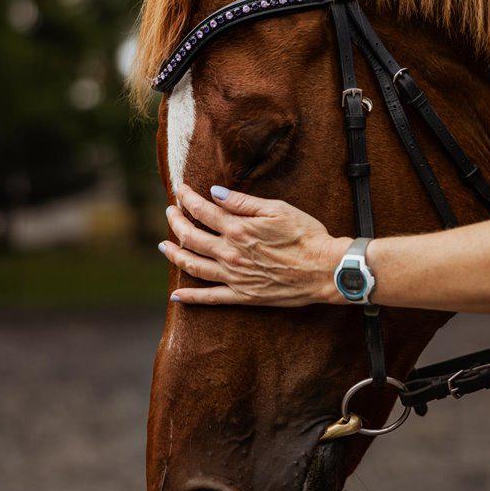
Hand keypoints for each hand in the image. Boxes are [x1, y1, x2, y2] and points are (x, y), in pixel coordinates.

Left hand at [158, 184, 349, 306]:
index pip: (203, 211)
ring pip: (194, 266)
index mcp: (238, 229)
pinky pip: (211, 298)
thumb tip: (215, 193)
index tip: (181, 192)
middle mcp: (231, 254)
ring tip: (165, 247)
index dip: (188, 199)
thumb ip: (242, 202)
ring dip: (175, 255)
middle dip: (176, 222)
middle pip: (191, 237)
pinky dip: (191, 298)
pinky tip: (176, 296)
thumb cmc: (306, 235)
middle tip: (170, 213)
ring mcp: (235, 277)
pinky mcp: (243, 296)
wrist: (325, 269)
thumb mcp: (277, 209)